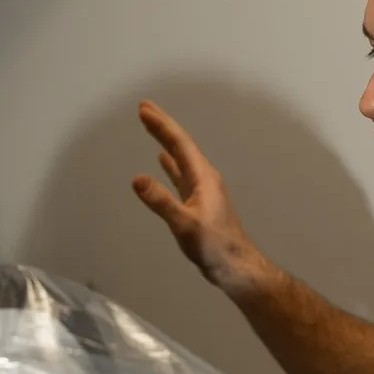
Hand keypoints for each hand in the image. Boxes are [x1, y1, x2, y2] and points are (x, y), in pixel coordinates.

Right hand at [130, 100, 271, 297]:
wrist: (235, 265)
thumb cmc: (214, 246)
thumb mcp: (184, 224)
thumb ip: (161, 202)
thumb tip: (137, 179)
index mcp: (203, 177)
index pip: (180, 144)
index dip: (162, 125)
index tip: (144, 110)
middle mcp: (204, 178)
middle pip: (181, 145)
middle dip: (163, 126)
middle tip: (144, 108)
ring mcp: (202, 189)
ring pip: (180, 158)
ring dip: (164, 141)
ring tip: (151, 127)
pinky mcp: (199, 202)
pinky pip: (181, 174)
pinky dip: (170, 163)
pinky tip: (162, 160)